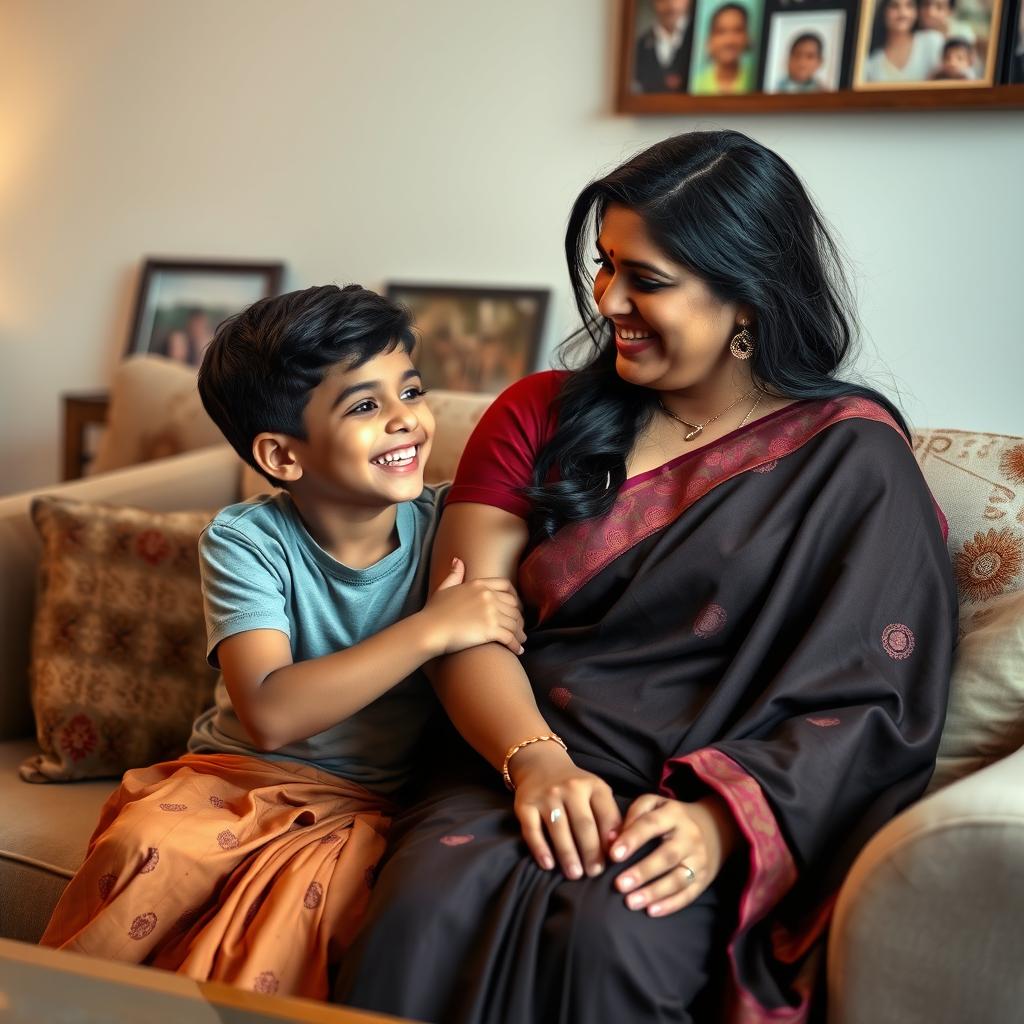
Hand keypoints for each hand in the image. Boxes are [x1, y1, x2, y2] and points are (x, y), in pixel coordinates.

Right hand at [420, 557, 525, 655]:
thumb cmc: (433, 612)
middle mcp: (488, 596)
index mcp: (479, 584)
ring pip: (515, 623)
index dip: (515, 597)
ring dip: (520, 634)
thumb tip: (458, 560)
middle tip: (520, 628)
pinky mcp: (491, 629)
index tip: (517, 607)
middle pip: (514, 606)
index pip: (506, 586)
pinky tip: (518, 650)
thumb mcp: (443, 588)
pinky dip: (516, 645)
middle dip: (519, 618)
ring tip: (520, 641)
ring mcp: (491, 612)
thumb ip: (454, 575)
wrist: (429, 630)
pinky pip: (510, 637)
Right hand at [511, 742, 622, 878]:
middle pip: (583, 825)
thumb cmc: (576, 788)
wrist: (540, 764)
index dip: (610, 841)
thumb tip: (616, 847)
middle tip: (594, 873)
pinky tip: (548, 865)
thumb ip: (609, 816)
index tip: (613, 861)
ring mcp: (546, 796)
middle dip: (590, 852)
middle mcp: (570, 788)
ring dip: (568, 855)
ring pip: (559, 829)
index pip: (606, 815)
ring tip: (575, 875)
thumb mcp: (597, 792)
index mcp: (593, 786)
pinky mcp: (525, 805)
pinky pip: (532, 830)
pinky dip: (540, 849)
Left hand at [609, 793, 737, 916]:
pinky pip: (688, 895)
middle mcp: (689, 837)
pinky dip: (670, 905)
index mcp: (673, 814)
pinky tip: (651, 911)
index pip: (651, 824)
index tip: (613, 855)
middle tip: (619, 885)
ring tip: (630, 902)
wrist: (711, 828)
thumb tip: (611, 838)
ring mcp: (698, 859)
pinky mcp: (703, 879)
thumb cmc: (668, 817)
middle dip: (642, 872)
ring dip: (654, 892)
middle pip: (667, 856)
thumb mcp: (652, 804)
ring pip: (678, 879)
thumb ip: (632, 814)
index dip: (632, 839)